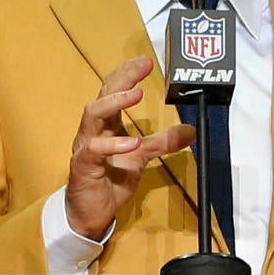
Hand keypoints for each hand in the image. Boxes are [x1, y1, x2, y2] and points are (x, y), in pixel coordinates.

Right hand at [65, 55, 194, 239]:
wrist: (92, 212)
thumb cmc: (110, 180)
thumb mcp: (142, 157)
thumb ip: (162, 142)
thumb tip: (190, 130)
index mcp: (106, 124)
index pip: (113, 91)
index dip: (128, 74)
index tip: (146, 62)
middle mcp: (93, 130)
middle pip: (103, 95)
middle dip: (122, 78)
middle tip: (141, 67)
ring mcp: (85, 146)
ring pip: (92, 115)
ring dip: (115, 102)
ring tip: (136, 95)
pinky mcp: (82, 165)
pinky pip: (94, 149)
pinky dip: (113, 144)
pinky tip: (131, 143)